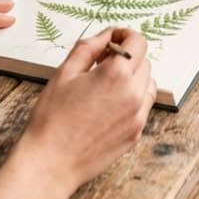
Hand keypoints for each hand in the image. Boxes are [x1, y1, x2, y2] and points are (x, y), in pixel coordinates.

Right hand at [16, 27, 154, 195]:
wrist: (51, 162)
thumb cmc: (52, 119)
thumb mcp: (64, 73)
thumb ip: (89, 47)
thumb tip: (106, 36)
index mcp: (116, 75)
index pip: (138, 42)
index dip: (124, 35)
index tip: (112, 40)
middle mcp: (134, 94)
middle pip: (144, 62)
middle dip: (126, 57)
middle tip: (100, 64)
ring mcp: (138, 116)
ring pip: (148, 84)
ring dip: (132, 78)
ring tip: (105, 86)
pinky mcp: (136, 133)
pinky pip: (143, 107)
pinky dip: (132, 100)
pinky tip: (107, 107)